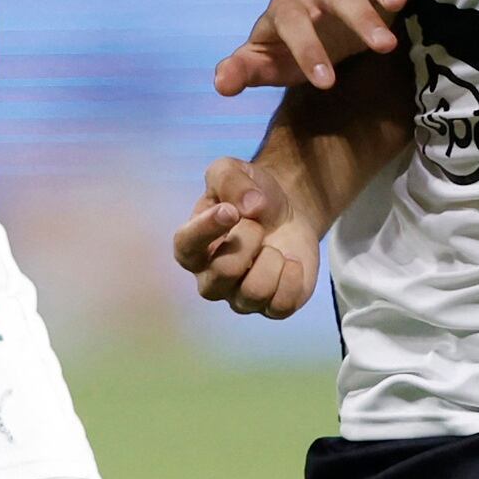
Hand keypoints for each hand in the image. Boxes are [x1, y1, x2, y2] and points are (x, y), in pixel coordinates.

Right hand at [172, 155, 323, 318]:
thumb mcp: (232, 171)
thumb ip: (230, 179)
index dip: (207, 229)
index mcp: (193, 247)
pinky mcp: (272, 307)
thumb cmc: (249, 195)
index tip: (230, 210)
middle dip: (249, 240)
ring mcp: (240, 297)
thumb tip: (251, 206)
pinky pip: (281, 305)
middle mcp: (210, 279)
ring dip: (272, 259)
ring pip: (254, 292)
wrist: (286, 212)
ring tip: (274, 246)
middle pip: (224, 272)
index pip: (186, 247)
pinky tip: (290, 262)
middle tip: (259, 224)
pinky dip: (292, 278)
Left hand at [214, 0, 408, 95]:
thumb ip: (245, 70)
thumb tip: (221, 85)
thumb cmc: (289, 48)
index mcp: (286, 9)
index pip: (292, 23)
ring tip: (402, 5)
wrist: (313, 24)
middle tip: (385, 47)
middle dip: (359, 18)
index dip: (307, 48)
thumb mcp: (267, 63)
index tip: (326, 82)